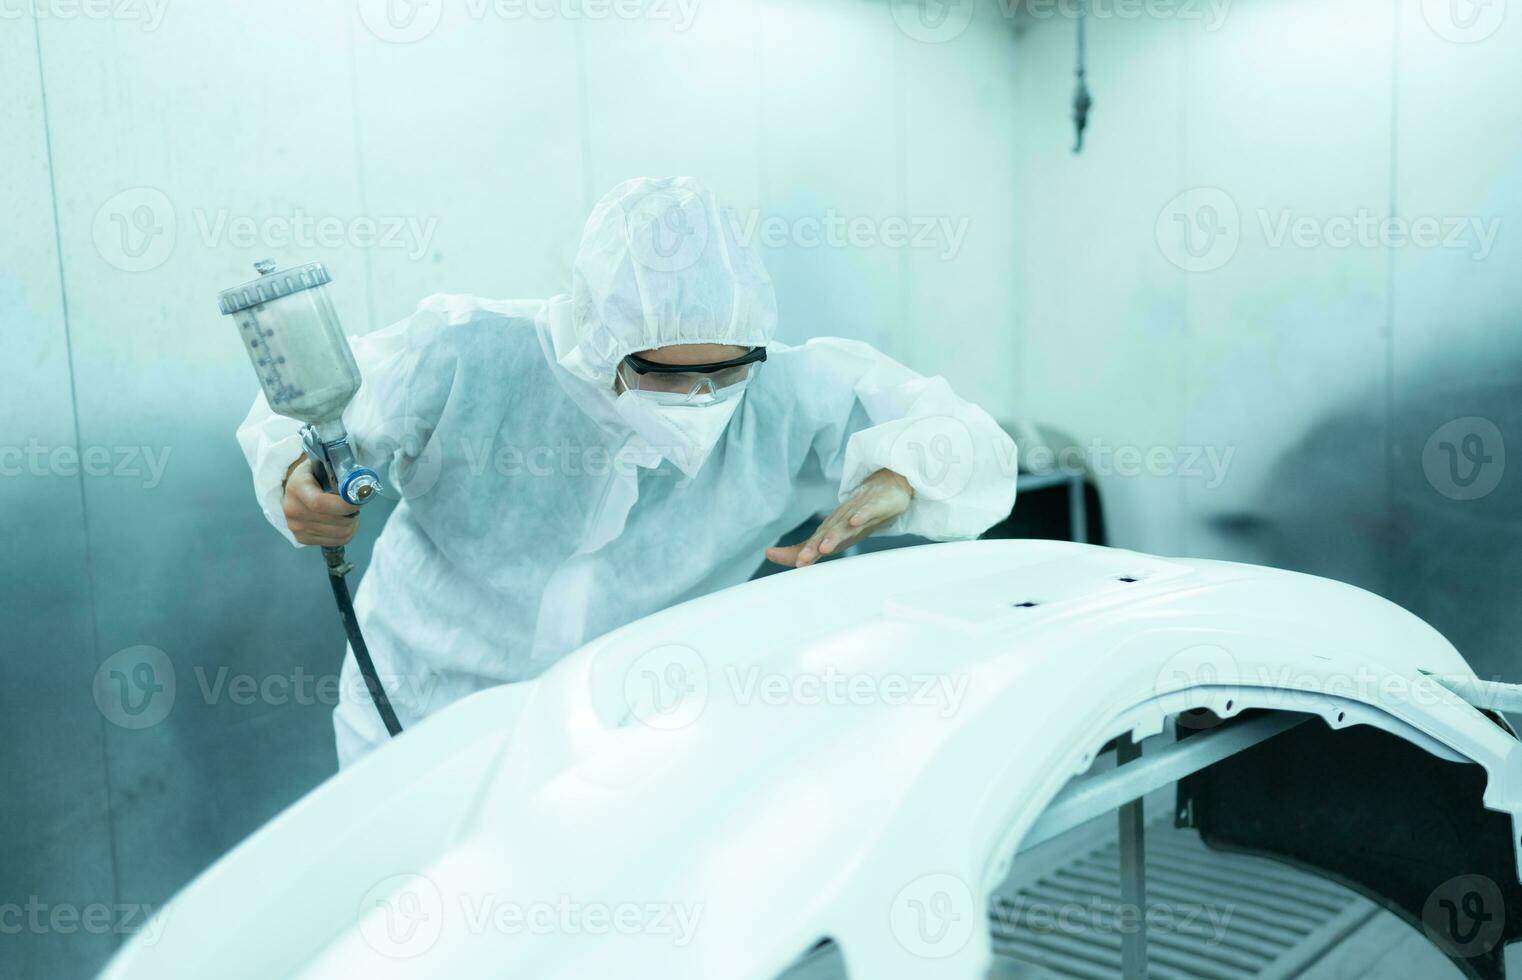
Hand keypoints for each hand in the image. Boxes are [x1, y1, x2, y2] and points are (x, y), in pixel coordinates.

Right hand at [281, 457, 360, 546]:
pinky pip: (334, 542)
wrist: (294, 488)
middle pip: (332, 522)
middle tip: (357, 507)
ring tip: (350, 514)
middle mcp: (293, 509)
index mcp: (297, 487)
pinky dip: (346, 534)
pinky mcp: (301, 538)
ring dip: (351, 525)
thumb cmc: (313, 475)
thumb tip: (360, 487)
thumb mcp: (322, 465)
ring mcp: (296, 527)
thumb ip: (338, 473)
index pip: (320, 504)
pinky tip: (343, 523)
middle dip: (352, 515)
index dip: (344, 506)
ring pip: (337, 534)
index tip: (358, 502)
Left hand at [766, 469, 912, 567]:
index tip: (773, 555)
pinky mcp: (876, 505)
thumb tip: (785, 559)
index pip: (811, 541)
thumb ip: (810, 546)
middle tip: (802, 560)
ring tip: (824, 547)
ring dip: (834, 535)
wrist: (887, 487)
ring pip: (844, 525)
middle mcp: (841, 519)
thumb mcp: (836, 533)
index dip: (796, 551)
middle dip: (813, 547)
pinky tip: (854, 521)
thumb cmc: (858, 514)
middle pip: (824, 534)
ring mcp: (857, 511)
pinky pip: (868, 511)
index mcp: (831, 527)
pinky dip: (862, 515)